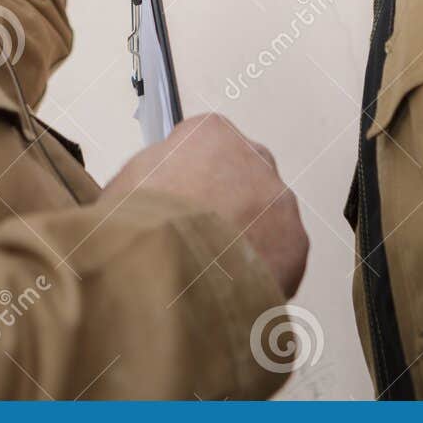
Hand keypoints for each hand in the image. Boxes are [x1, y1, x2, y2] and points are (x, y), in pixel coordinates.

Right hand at [104, 114, 308, 297]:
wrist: (162, 268)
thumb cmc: (138, 224)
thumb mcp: (127, 182)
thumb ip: (154, 176)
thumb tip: (158, 191)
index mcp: (210, 133)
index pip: (208, 147)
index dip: (191, 180)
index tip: (182, 202)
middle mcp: (252, 158)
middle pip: (243, 180)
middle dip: (226, 207)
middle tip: (199, 240)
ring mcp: (278, 200)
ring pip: (265, 219)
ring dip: (245, 241)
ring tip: (211, 273)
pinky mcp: (295, 243)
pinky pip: (279, 259)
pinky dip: (260, 274)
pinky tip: (230, 289)